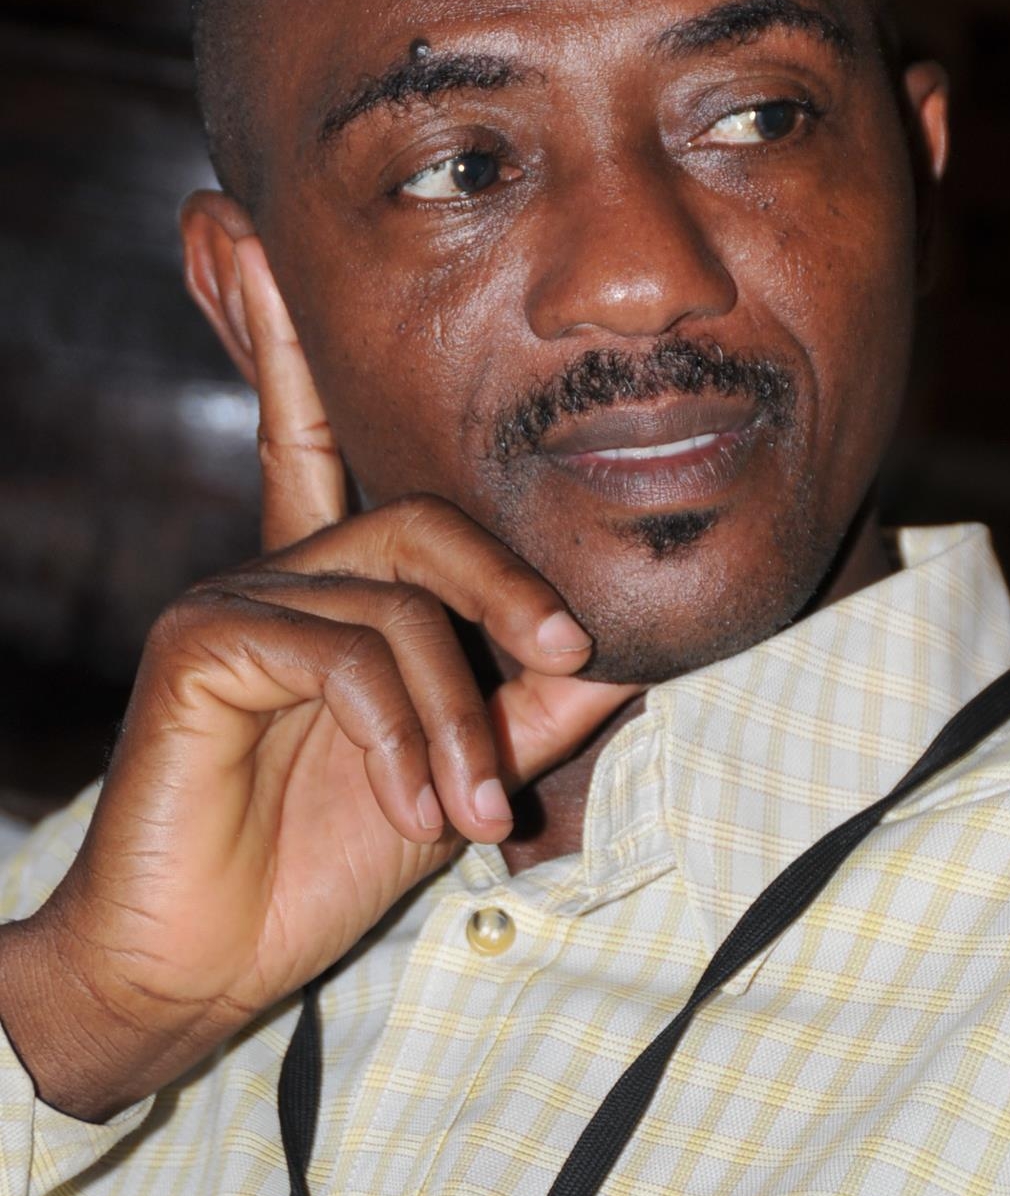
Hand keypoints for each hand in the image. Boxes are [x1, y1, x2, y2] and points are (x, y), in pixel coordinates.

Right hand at [0, 238, 638, 1119]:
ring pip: (400, 602)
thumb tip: (623, 651)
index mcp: (330, 586)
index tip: (237, 226)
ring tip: (479, 813)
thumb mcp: (454, 774)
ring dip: (461, 717)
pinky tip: (418, 813)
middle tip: (574, 653)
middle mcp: (277, 567)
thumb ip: (526, 705)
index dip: (287, 332)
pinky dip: (402, 733)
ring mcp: (233, 598)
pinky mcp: (204, 645)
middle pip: (423, 517)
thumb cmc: (319, 864)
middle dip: (509, 587)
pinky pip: (344, 651)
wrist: (199, 969)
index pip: (320, 435)